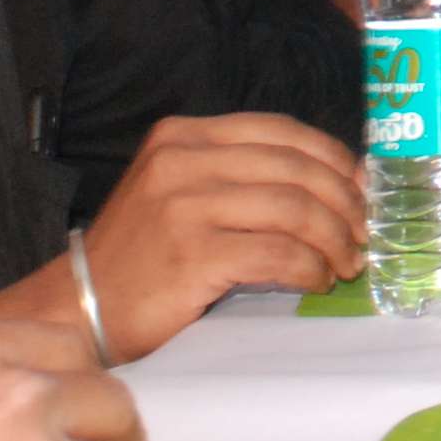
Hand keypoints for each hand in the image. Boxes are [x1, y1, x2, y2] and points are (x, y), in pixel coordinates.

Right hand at [79, 111, 366, 360]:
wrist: (78, 309)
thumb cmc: (143, 255)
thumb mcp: (182, 191)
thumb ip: (244, 175)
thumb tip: (340, 179)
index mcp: (184, 135)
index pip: (281, 131)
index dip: (333, 158)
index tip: (363, 187)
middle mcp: (183, 160)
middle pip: (296, 169)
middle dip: (344, 203)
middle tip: (363, 234)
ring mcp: (185, 205)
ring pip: (294, 210)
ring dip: (334, 239)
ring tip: (346, 263)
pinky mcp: (193, 254)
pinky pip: (277, 254)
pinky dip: (309, 268)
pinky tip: (316, 281)